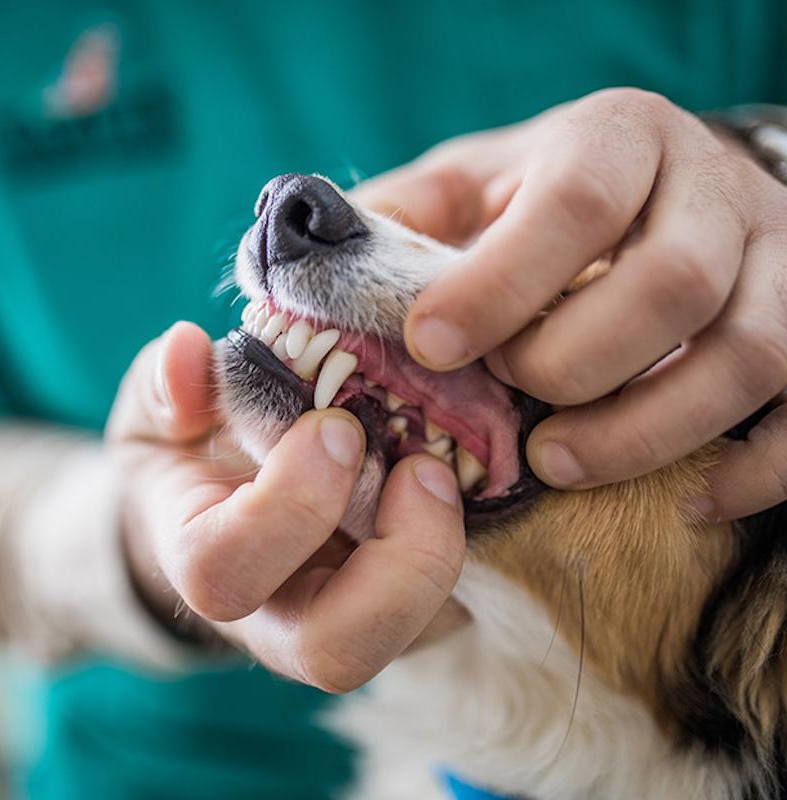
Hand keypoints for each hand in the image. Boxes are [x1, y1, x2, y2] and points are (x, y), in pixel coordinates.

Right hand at [107, 322, 464, 690]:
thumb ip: (167, 385)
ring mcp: (346, 619)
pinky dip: (473, 547)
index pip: (225, 571)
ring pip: (408, 639)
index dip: (288, 505)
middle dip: (393, 560)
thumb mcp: (164, 411)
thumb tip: (188, 352)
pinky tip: (470, 479)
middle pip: (336, 652)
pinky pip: (452, 607)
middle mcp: (278, 615)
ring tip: (444, 471)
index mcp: (208, 561)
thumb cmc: (197, 455)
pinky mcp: (404, 609)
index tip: (336, 426)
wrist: (231, 504)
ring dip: (442, 554)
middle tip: (421, 468)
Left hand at [354, 89, 786, 520]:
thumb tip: (306, 265)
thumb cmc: (545, 201)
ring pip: (751, 353)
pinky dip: (754, 470)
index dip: (502, 281)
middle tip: (512, 400)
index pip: (576, 202)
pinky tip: (686, 498)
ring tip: (563, 463)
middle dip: (575, 361)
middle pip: (671, 282)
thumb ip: (399, 219)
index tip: (432, 343)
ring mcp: (779, 262)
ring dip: (648, 428)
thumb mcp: (469, 185)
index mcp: (618, 140)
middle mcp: (712, 192)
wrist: (662, 192)